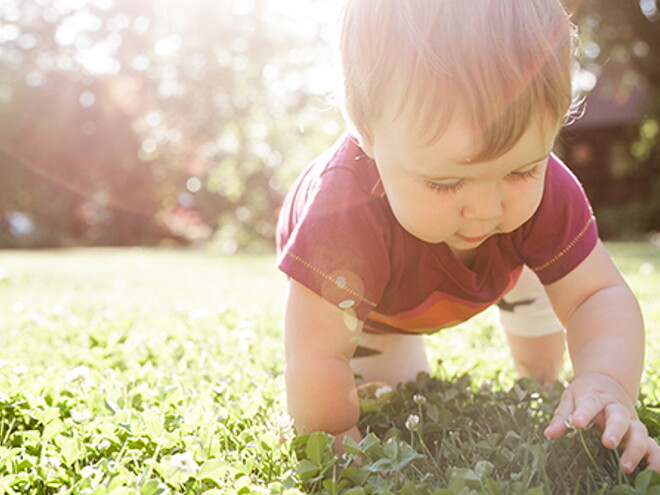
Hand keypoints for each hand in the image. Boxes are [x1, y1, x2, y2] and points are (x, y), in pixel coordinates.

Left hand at [544, 372, 659, 472]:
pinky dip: (655, 458)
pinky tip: (653, 472)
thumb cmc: (585, 394)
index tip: (578, 422)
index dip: (584, 412)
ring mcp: (630, 421)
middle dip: (615, 430)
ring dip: (635, 449)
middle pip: (620, 417)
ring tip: (626, 466)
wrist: (607, 382)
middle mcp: (617, 409)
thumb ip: (562, 417)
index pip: (590, 403)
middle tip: (608, 443)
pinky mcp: (640, 434)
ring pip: (639, 432)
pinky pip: (652, 446)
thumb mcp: (570, 399)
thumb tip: (549, 434)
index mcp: (596, 398)